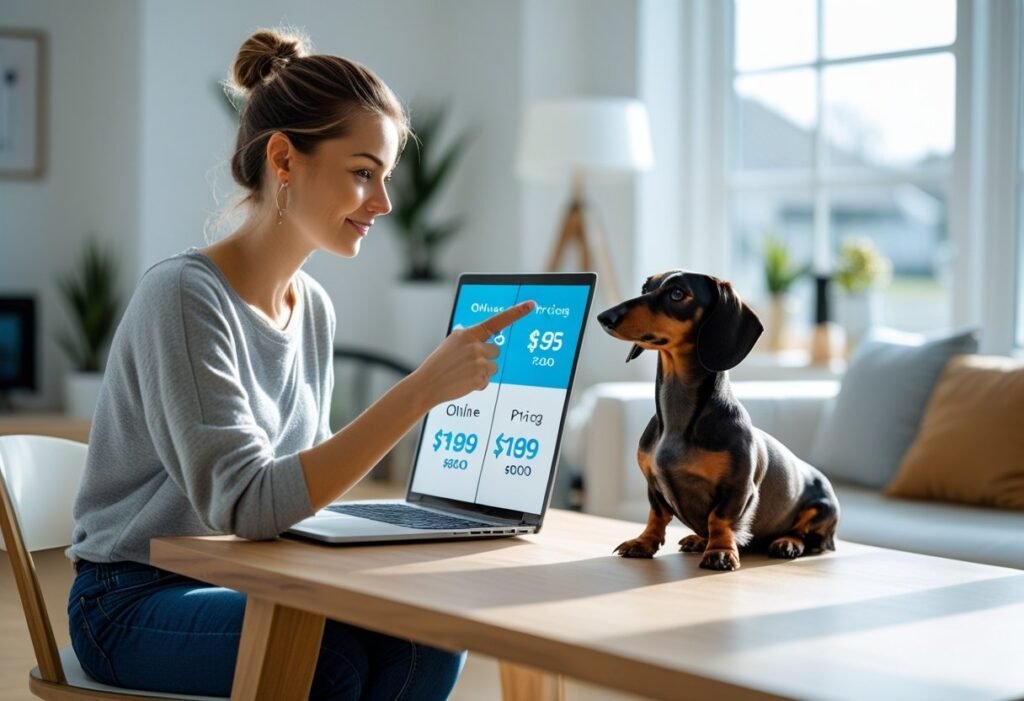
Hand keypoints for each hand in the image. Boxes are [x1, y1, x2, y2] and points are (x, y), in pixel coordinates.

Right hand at [411, 300, 535, 408]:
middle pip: (496, 351)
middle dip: (486, 358)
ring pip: (493, 367)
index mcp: (467, 334)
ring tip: (463, 374)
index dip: (516, 312)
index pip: (496, 321)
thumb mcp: (451, 344)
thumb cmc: (439, 364)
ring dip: (482, 372)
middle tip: (467, 364)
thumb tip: (485, 341)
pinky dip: (477, 384)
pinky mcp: (480, 378)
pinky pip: (486, 381)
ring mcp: (478, 362)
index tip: (531, 305)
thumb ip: (469, 339)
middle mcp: (475, 346)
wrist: (427, 384)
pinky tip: (463, 383)